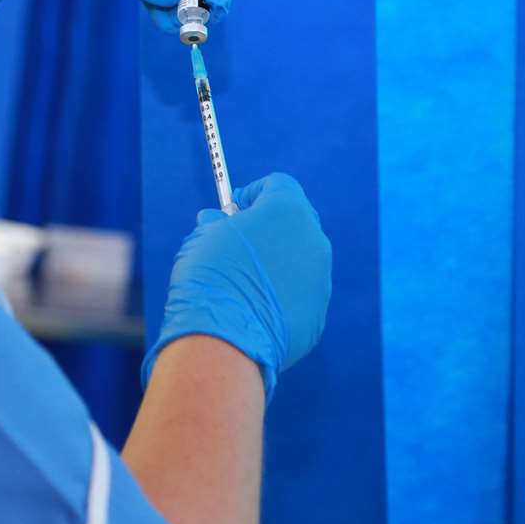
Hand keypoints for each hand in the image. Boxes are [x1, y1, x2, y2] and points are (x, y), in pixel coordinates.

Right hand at [144, 173, 331, 401]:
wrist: (227, 338)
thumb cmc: (212, 278)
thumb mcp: (204, 237)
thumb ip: (218, 223)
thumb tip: (217, 222)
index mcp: (288, 211)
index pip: (279, 184)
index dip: (254, 192)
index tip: (234, 208)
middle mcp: (313, 240)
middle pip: (296, 220)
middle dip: (271, 226)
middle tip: (240, 239)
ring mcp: (320, 279)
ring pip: (300, 260)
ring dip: (277, 262)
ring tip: (244, 280)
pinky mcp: (318, 313)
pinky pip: (300, 294)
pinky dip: (281, 294)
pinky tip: (253, 307)